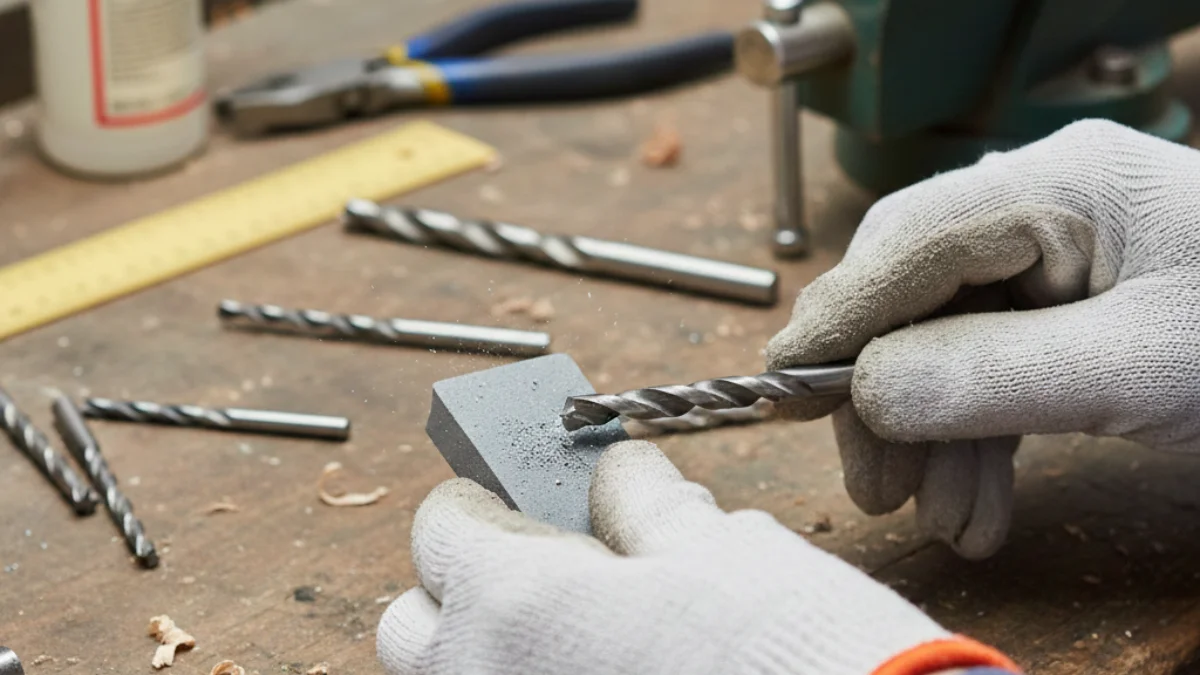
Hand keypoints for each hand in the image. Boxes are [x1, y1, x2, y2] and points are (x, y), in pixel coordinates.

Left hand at [376, 441, 1017, 674]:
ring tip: (575, 638)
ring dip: (488, 652)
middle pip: (412, 622)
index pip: (442, 525)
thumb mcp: (725, 553)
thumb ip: (646, 505)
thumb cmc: (793, 656)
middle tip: (542, 571)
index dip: (480, 500)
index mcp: (517, 601)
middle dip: (460, 587)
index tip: (517, 498)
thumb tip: (620, 474)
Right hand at [766, 119, 1199, 558]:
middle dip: (889, 400)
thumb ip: (991, 375)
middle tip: (876, 487)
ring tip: (943, 520)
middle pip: (914, 298)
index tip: (782, 387)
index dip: (837, 320)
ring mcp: (1056, 260)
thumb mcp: (1137, 369)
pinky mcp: (1069, 310)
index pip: (907, 243)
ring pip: (947, 344)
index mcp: (1059, 185)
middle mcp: (1043, 210)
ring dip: (934, 440)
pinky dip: (978, 442)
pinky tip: (980, 506)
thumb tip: (865, 388)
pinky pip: (992, 369)